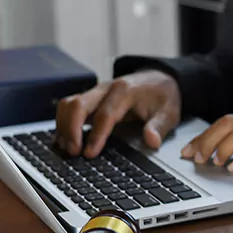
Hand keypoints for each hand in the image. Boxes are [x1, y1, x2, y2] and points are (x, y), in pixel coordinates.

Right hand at [56, 71, 180, 157]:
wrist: (158, 79)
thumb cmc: (162, 97)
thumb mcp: (169, 112)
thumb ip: (159, 126)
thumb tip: (152, 141)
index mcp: (125, 91)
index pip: (106, 114)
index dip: (96, 135)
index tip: (90, 153)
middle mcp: (106, 89)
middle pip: (78, 104)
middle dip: (71, 129)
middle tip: (73, 152)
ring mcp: (95, 92)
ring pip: (69, 104)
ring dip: (63, 126)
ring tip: (67, 149)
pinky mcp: (90, 99)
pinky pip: (69, 108)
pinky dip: (63, 123)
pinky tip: (65, 140)